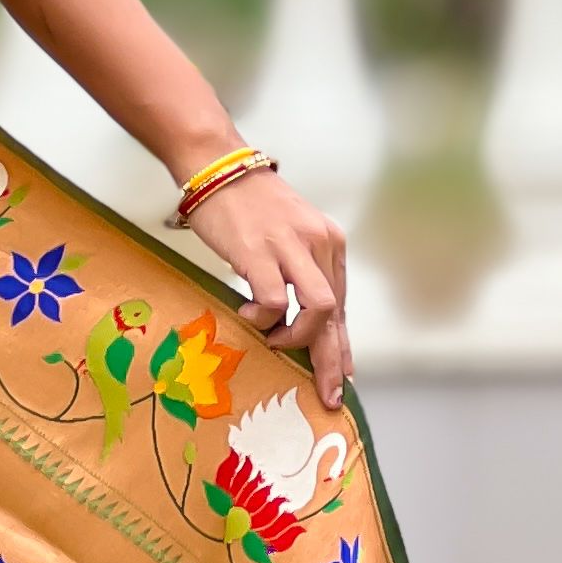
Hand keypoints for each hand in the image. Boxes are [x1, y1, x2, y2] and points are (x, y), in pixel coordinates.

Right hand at [183, 168, 352, 406]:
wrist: (218, 168)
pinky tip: (248, 314)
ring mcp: (292, 248)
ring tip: (274, 341)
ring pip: (319, 310)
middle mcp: (319, 244)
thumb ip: (300, 270)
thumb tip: (300, 317)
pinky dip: (264, 318)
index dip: (342, 345)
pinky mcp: (261, 252)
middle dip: (332, 361)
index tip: (343, 375)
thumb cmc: (247, 204)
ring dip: (298, 338)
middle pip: (336, 314)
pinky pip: (274, 302)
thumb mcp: (288, 234)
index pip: (342, 304)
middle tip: (329, 394)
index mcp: (329, 242)